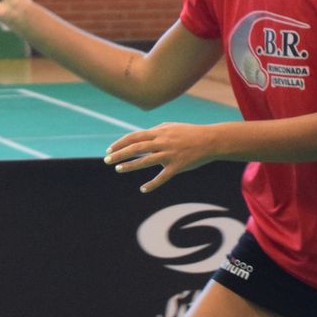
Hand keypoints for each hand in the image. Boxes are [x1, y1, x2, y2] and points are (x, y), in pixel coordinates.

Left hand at [103, 123, 218, 193]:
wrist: (210, 140)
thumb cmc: (189, 133)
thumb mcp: (171, 127)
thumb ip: (155, 131)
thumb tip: (140, 136)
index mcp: (159, 132)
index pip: (134, 137)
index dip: (120, 143)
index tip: (109, 149)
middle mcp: (162, 142)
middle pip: (136, 148)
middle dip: (119, 154)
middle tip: (106, 160)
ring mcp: (170, 154)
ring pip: (146, 161)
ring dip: (130, 165)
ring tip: (118, 169)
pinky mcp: (178, 166)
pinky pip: (162, 177)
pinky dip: (152, 184)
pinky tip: (143, 189)